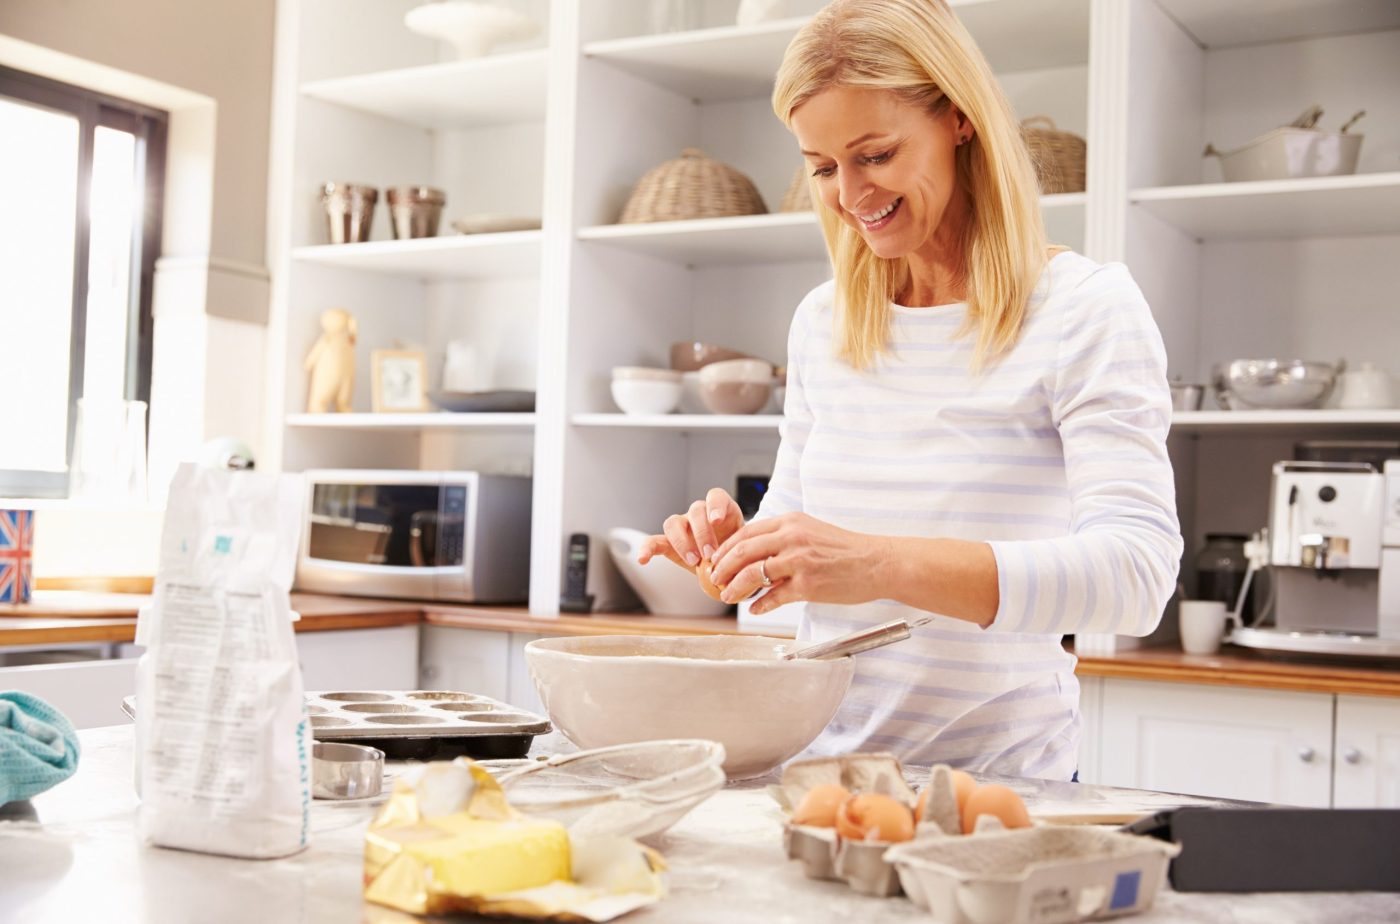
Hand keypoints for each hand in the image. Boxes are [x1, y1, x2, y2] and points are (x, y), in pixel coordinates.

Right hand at [637, 488, 745, 571]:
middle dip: (702, 532)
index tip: (718, 521)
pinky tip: (643, 559)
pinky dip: (646, 548)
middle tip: (710, 553)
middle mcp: (699, 514)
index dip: (715, 506)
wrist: (727, 567)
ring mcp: (682, 527)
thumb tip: (746, 560)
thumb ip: (743, 548)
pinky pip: (654, 541)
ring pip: (674, 522)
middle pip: (695, 511)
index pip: (715, 496)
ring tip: (693, 561)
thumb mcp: (745, 548)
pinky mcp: (668, 543)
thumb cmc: (736, 555)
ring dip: (682, 541)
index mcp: (720, 510)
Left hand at [708, 513, 889, 613]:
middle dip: (722, 568)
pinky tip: (754, 608)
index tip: (717, 560)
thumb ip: (783, 538)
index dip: (725, 548)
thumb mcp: (810, 531)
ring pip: (752, 574)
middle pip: (742, 552)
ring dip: (734, 587)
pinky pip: (774, 597)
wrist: (877, 562)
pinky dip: (759, 605)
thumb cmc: (845, 549)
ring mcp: (799, 562)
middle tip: (714, 579)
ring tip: (728, 596)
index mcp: (790, 522)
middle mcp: (792, 538)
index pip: (745, 532)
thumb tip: (755, 552)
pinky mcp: (808, 585)